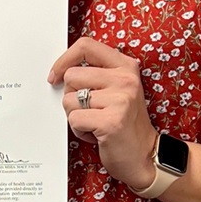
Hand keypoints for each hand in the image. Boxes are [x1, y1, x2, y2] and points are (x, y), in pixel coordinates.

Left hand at [48, 36, 158, 189]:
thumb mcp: (117, 89)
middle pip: (71, 76)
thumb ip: (96, 73)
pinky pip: (74, 119)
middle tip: (90, 110)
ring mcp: (120, 100)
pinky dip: (79, 130)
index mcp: (125, 66)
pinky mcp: (111, 121)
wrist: (145, 155)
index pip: (86, 46)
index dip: (64, 59)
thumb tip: (60, 70)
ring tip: (95, 122)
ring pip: (69, 99)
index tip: (56, 75)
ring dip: (75, 115)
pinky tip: (96, 133)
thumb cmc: (124, 122)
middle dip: (72, 97)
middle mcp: (125, 80)